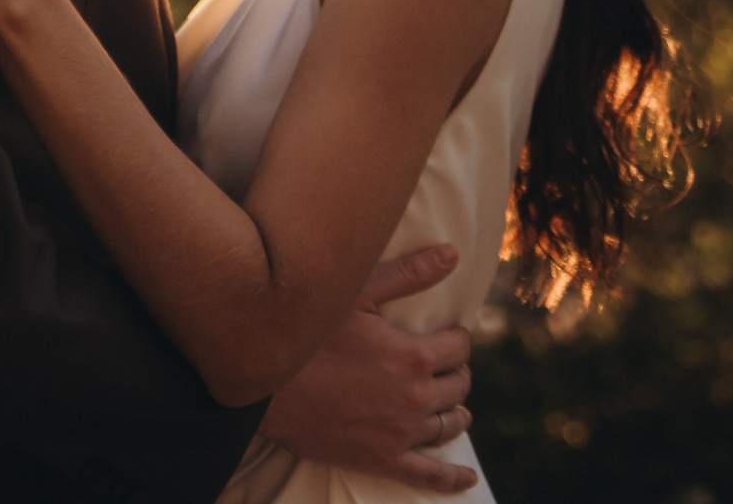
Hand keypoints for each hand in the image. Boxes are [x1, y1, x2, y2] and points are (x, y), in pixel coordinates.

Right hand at [261, 246, 476, 493]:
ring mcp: (400, 433)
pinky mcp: (382, 460)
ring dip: (454, 411)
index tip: (446, 336)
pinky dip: (452, 479)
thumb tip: (452, 254)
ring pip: (448, 424)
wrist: (266, 386)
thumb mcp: (358, 294)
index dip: (455, 338)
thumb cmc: (310, 333)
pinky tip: (466, 478)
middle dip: (454, 372)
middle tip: (441, 366)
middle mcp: (414, 397)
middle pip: (458, 385)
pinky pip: (429, 476)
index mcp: (413, 355)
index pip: (459, 347)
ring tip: (450, 405)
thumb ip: (409, 274)